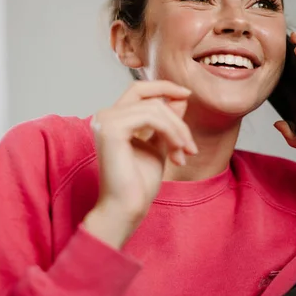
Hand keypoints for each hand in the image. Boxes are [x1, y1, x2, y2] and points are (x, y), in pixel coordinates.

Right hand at [83, 81, 197, 248]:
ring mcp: (106, 121)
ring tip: (184, 153)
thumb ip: (166, 122)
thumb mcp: (160, 145)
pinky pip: (151, 118)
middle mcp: (105, 116)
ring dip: (177, 130)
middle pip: (148, 96)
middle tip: (190, 145)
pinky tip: (176, 152)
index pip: (139, 89)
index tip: (187, 95)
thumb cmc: (139, 184)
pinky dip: (170, 132)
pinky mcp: (111, 129)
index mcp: (113, 119)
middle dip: (176, 116)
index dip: (163, 87)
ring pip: (154, 108)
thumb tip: (179, 98)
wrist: (127, 208)